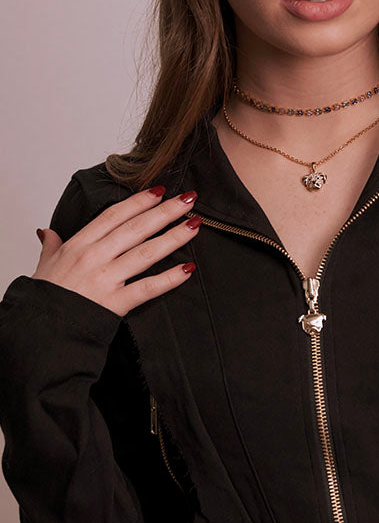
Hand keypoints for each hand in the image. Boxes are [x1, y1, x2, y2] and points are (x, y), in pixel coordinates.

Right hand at [32, 187, 200, 317]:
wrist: (40, 331)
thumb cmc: (44, 299)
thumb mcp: (44, 265)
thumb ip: (51, 245)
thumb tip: (47, 232)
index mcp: (79, 244)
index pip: (114, 215)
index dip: (139, 201)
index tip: (159, 191)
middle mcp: (94, 257)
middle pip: (136, 228)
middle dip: (165, 211)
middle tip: (187, 199)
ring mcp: (106, 279)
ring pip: (146, 252)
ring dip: (173, 237)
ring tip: (193, 225)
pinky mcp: (115, 303)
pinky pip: (148, 288)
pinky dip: (169, 279)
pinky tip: (187, 268)